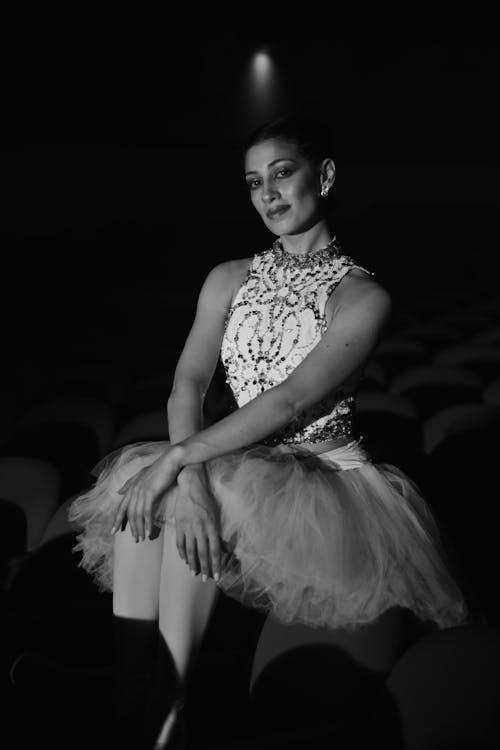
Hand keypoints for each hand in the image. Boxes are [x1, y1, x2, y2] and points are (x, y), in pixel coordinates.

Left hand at [111, 447, 182, 541]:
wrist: (171, 460)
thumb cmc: (159, 467)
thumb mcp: (142, 474)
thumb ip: (129, 483)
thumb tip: (118, 492)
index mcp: (131, 487)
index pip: (121, 507)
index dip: (117, 520)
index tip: (113, 532)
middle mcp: (134, 490)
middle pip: (129, 514)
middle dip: (131, 528)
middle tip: (135, 540)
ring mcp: (141, 491)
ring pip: (137, 515)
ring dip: (139, 528)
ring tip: (142, 538)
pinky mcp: (150, 493)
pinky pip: (147, 512)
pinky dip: (147, 523)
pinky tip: (149, 531)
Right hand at [174, 463, 222, 581]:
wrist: (191, 487)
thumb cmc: (206, 500)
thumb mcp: (216, 515)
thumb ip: (217, 533)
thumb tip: (222, 549)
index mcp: (212, 526)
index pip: (215, 550)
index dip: (216, 564)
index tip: (217, 576)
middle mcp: (200, 529)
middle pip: (203, 553)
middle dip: (205, 568)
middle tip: (206, 579)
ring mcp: (189, 528)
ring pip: (191, 550)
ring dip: (193, 564)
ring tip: (195, 573)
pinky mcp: (179, 525)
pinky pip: (180, 543)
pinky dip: (182, 553)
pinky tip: (185, 560)